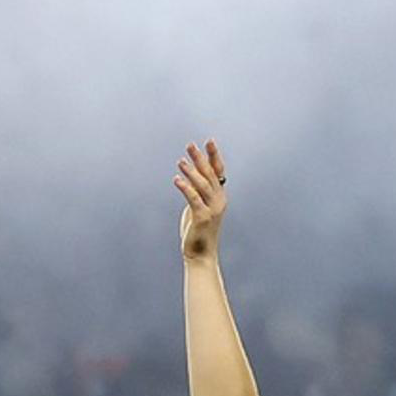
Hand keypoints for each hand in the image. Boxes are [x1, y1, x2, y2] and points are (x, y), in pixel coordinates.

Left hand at [175, 139, 226, 263]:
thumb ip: (198, 195)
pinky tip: (176, 180)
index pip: (218, 171)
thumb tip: (190, 182)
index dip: (214, 156)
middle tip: (190, 145)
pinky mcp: (202, 217)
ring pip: (203, 185)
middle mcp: (219, 200)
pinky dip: (185, 188)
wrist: (201, 254)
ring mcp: (212, 208)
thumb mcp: (198, 209)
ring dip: (191, 172)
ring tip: (180, 161)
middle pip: (210, 174)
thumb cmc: (198, 232)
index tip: (208, 141)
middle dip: (200, 158)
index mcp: (219, 196)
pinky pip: (193, 199)